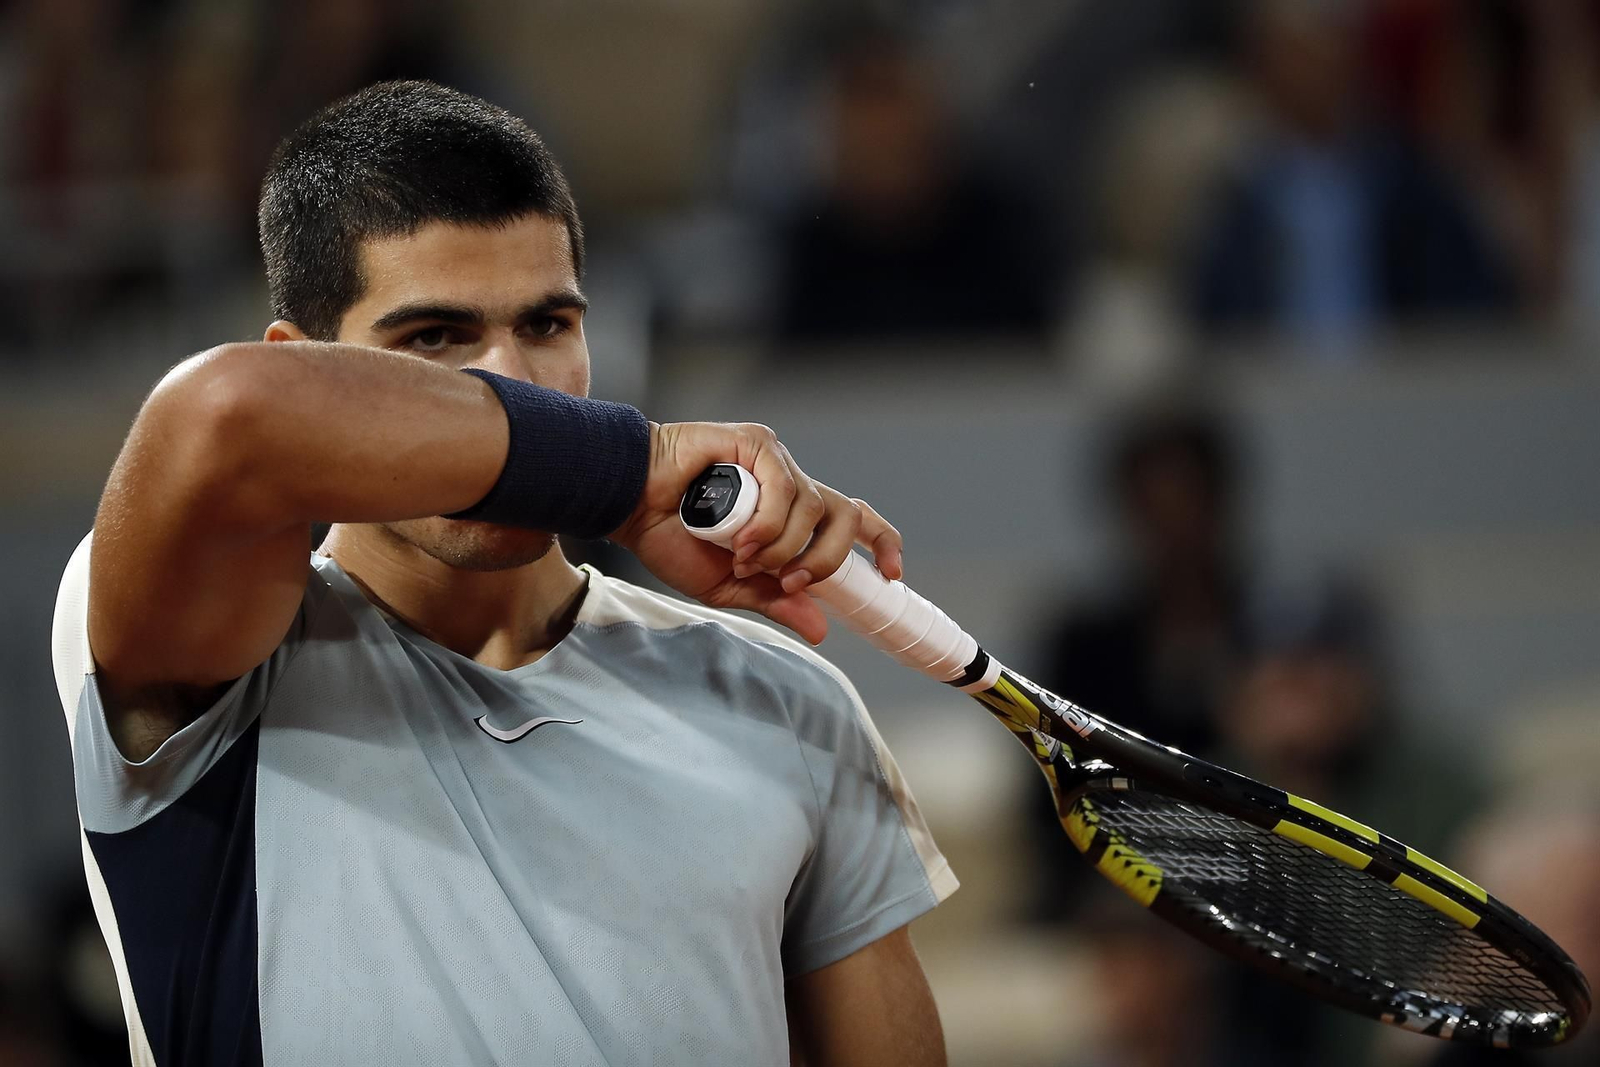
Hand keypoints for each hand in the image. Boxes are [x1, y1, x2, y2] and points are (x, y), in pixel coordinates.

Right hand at [609, 422, 902, 643]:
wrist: (627, 508)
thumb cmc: (669, 539)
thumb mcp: (729, 586)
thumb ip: (776, 601)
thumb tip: (821, 629)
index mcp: (792, 518)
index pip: (855, 521)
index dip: (882, 544)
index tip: (893, 575)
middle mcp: (790, 486)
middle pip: (847, 516)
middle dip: (825, 560)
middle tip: (787, 580)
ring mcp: (775, 462)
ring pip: (815, 507)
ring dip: (783, 546)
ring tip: (742, 557)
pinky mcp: (755, 443)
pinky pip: (785, 486)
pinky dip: (770, 522)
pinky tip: (742, 539)